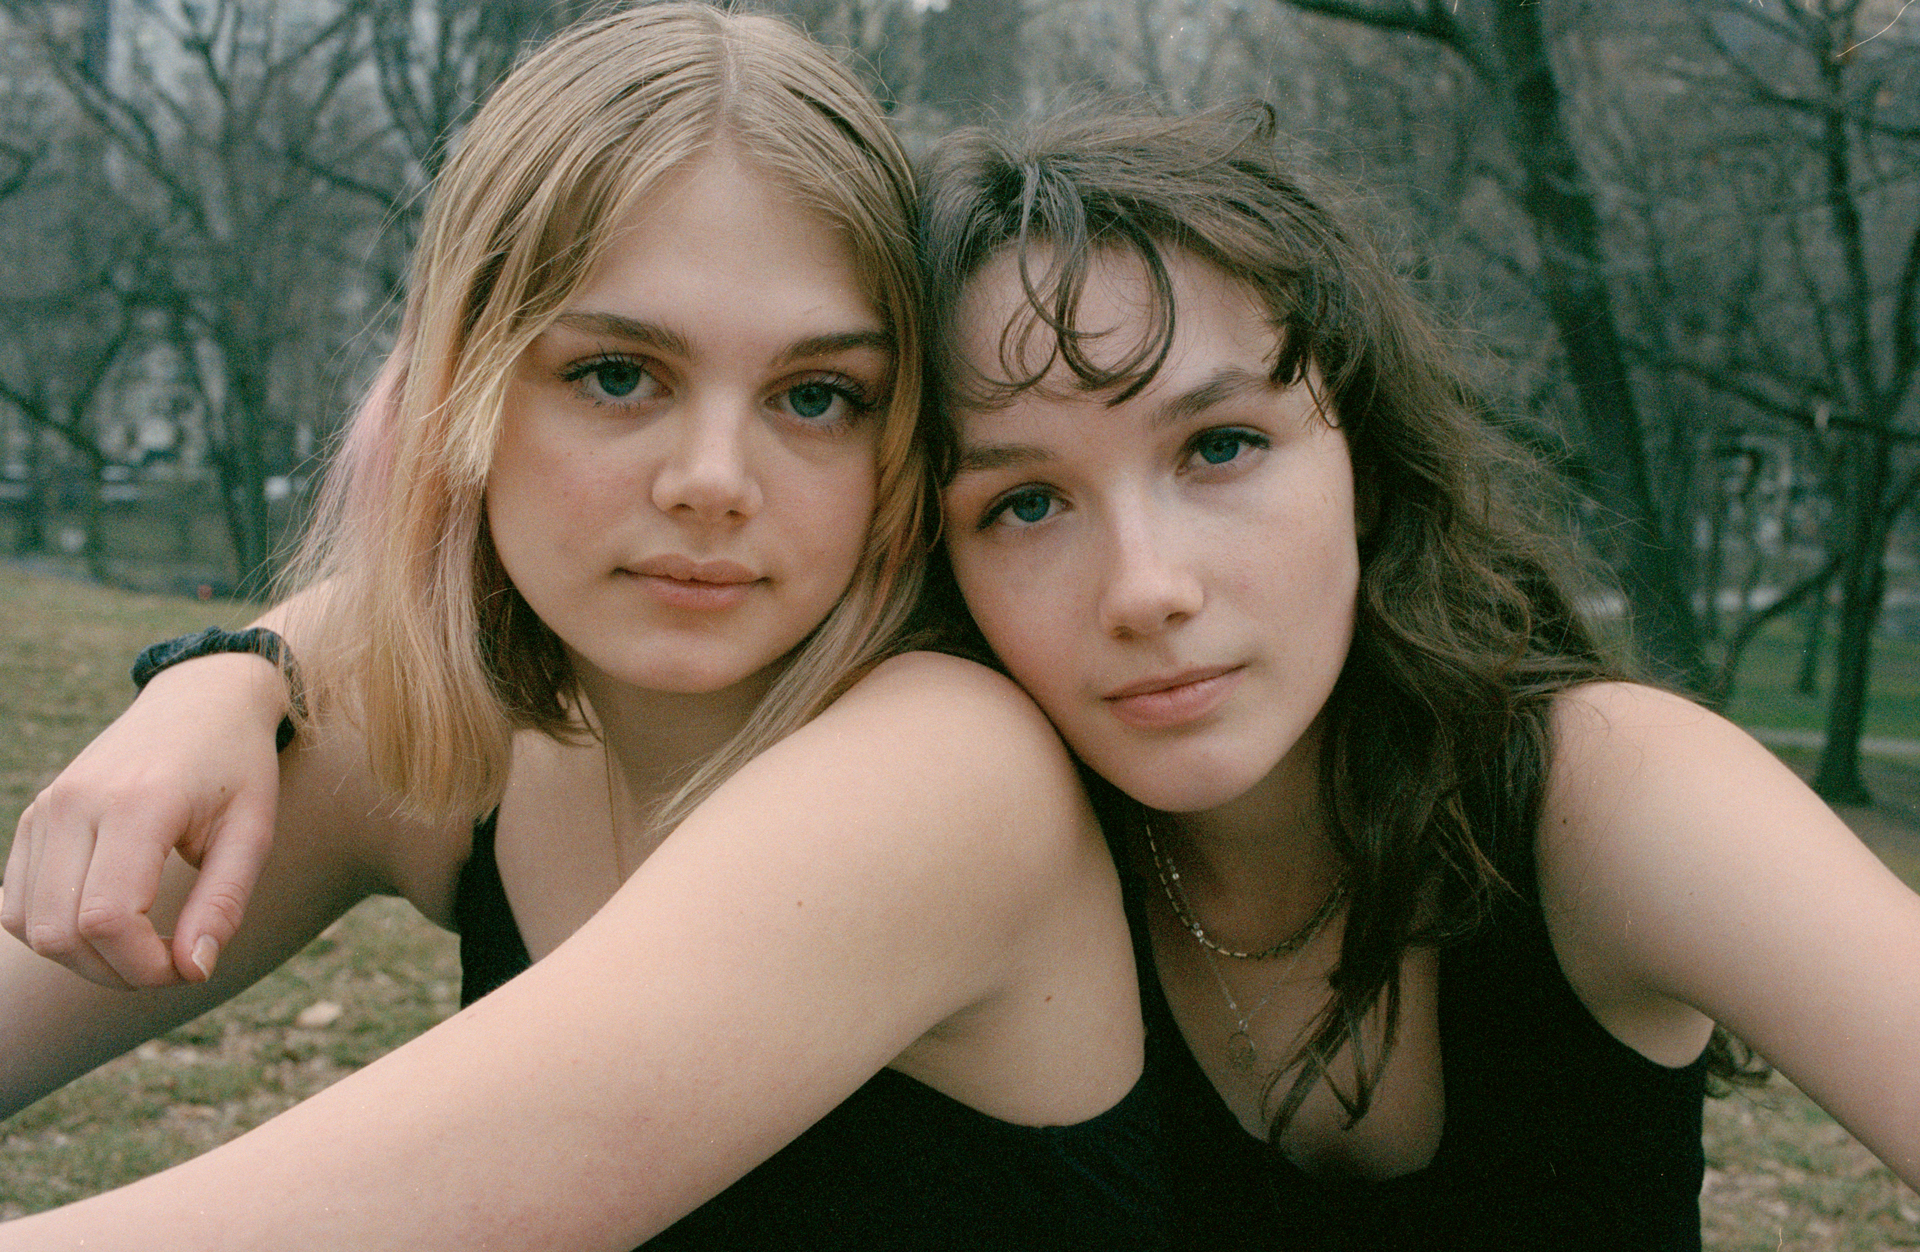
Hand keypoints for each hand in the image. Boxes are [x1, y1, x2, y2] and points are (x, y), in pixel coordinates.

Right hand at [1, 652, 288, 987]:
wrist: (202, 700)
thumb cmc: (238, 767)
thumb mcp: (252, 832)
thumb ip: (224, 903)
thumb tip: (193, 971)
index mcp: (137, 803)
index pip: (107, 919)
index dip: (143, 967)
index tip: (188, 968)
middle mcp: (76, 804)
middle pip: (60, 933)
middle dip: (115, 971)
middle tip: (171, 963)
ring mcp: (46, 808)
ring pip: (29, 925)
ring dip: (82, 959)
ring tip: (142, 946)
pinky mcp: (35, 817)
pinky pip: (17, 903)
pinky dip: (55, 931)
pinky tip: (109, 923)